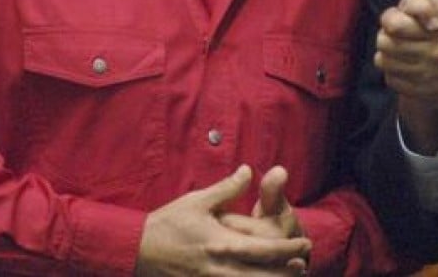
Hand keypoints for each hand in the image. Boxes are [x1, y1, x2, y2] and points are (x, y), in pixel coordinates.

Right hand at [135, 165, 310, 275]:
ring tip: (289, 276)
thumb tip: (249, 171)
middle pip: (261, 276)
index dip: (287, 248)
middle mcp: (219, 266)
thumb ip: (227, 188)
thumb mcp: (197, 201)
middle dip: (285, 272)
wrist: (134, 249)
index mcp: (220, 241)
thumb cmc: (167, 223)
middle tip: (304, 265)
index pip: (263, 249)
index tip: (304, 244)